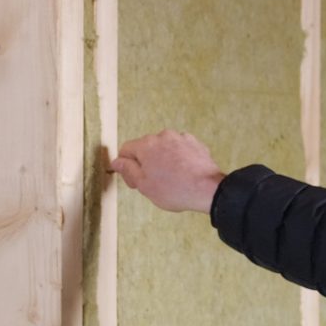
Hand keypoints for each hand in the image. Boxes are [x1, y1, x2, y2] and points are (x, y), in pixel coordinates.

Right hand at [110, 131, 225, 213]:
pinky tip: (182, 173)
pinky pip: (179, 149)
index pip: (126, 150)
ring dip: (162, 160)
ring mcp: (180, 138)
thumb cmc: (174, 189)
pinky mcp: (195, 143)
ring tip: (170, 179)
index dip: (126, 167)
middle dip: (145, 163)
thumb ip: (128, 170)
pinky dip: (178, 158)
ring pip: (163, 148)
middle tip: (152, 183)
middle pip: (145, 148)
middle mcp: (162, 136)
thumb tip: (117, 162)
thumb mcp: (143, 185)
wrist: (208, 190)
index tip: (133, 181)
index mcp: (146, 145)